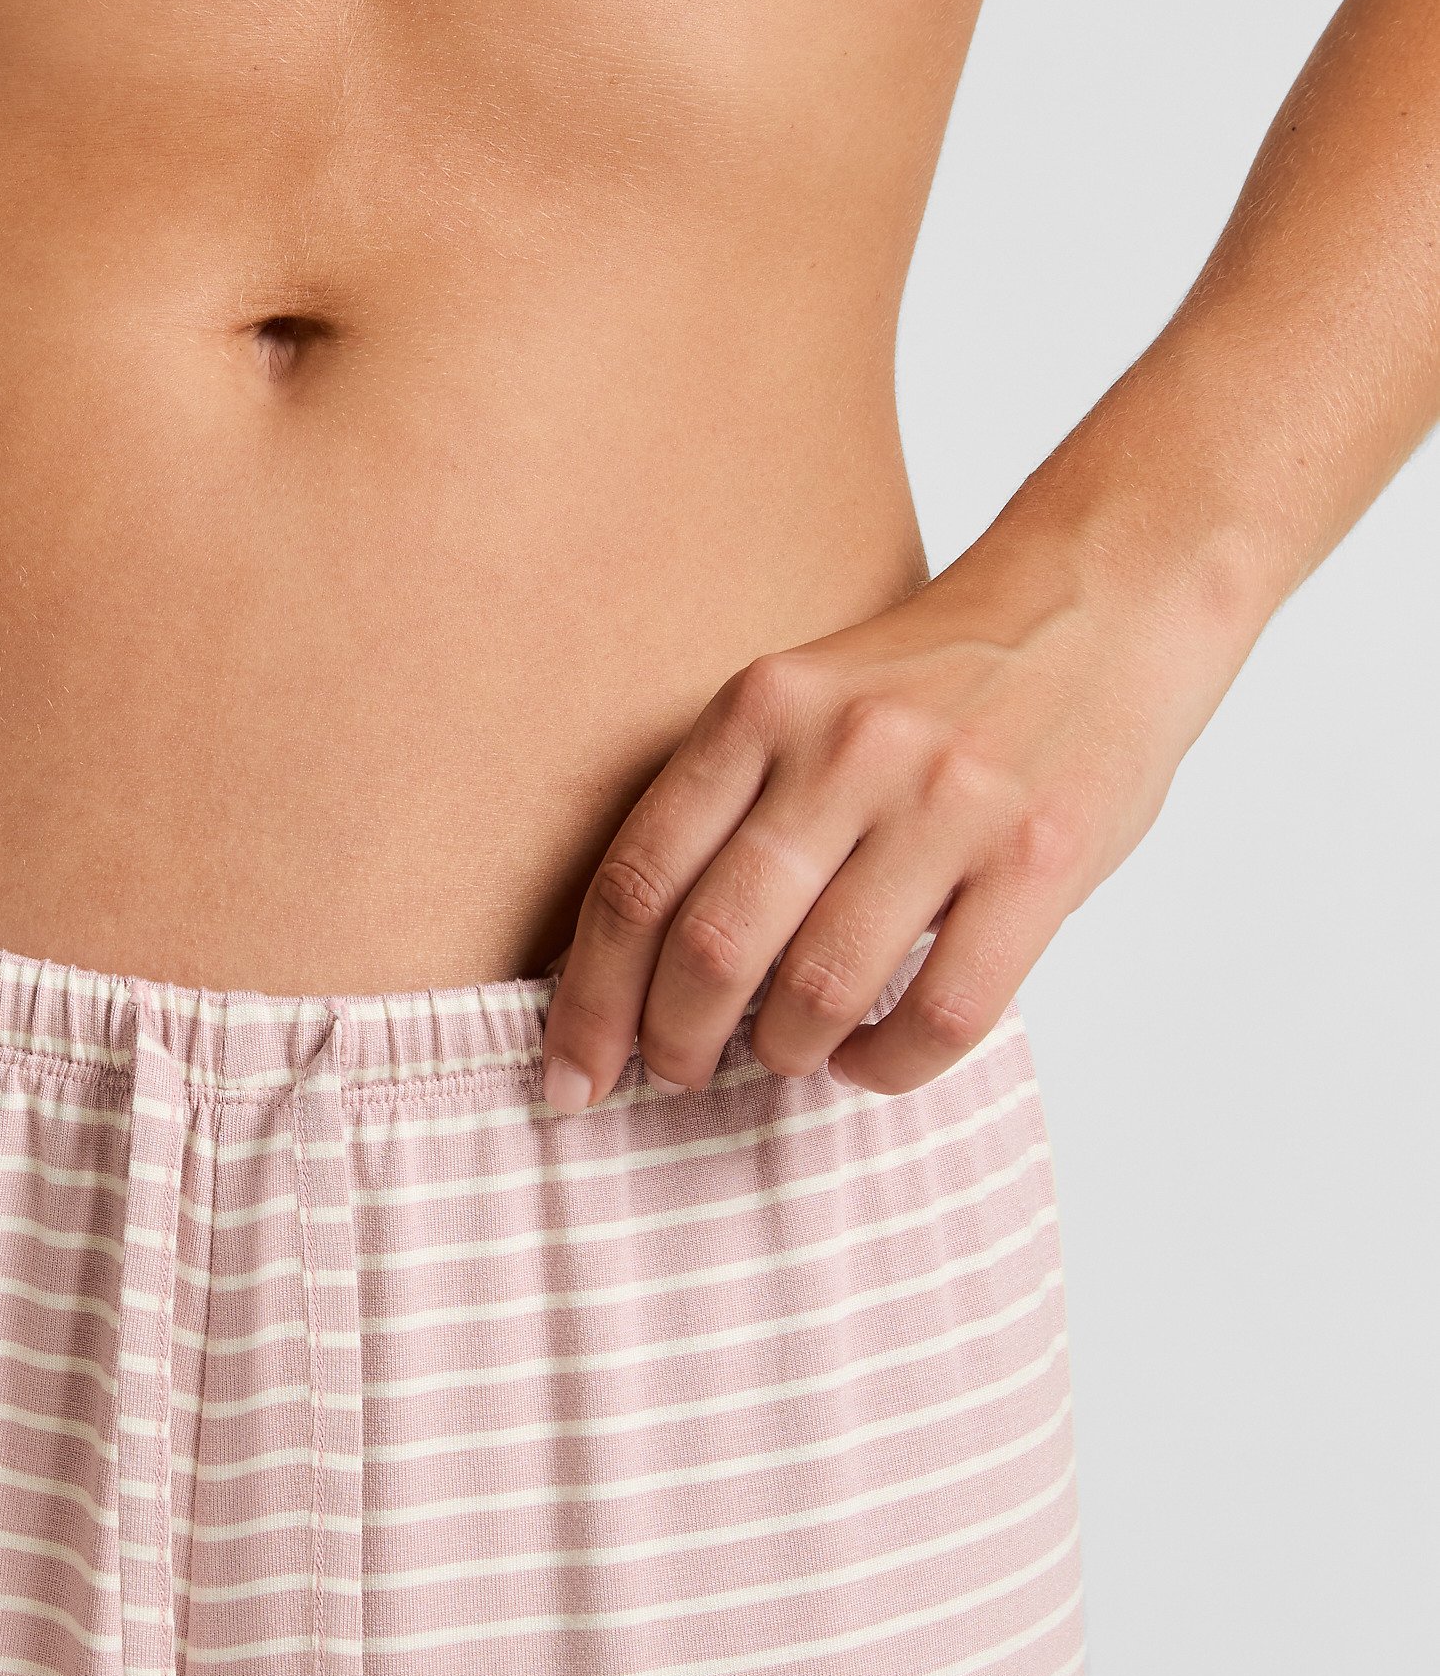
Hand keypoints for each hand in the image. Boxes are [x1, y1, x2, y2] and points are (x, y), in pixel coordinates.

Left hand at [539, 527, 1257, 1105]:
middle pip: (711, 944)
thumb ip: (733, 808)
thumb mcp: (805, 703)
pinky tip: (869, 1056)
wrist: (1105, 603)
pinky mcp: (1039, 858)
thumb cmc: (933, 687)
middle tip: (677, 1071)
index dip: (589, 1000)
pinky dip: (888, 1063)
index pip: (638, 880)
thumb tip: (635, 975)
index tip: (570, 1071)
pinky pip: (943, 1011)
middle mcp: (846, 748)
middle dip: (673, 1040)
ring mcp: (948, 801)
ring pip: (820, 987)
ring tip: (787, 1055)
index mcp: (762, 706)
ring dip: (785, 1053)